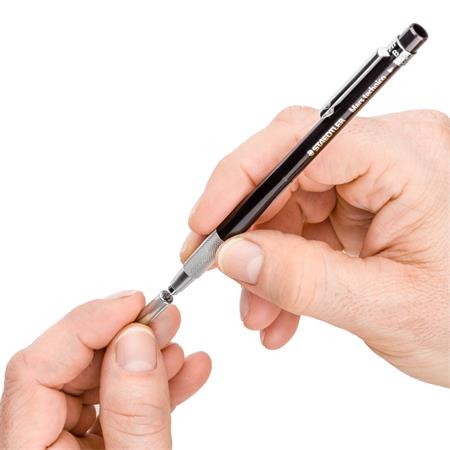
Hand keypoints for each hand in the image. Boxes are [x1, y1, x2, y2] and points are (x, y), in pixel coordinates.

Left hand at [0, 291, 210, 448]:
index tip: (134, 303)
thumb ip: (136, 412)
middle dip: (124, 336)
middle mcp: (40, 449)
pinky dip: (155, 387)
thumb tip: (135, 341)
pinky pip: (120, 406)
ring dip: (144, 358)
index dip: (86, 325)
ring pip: (99, 383)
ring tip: (178, 345)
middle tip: (163, 318)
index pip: (36, 369)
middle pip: (69, 369)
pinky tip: (186, 371)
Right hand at [184, 106, 448, 386]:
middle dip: (247, 230)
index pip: (301, 140)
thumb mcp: (384, 307)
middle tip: (218, 270)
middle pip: (287, 172)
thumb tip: (232, 257)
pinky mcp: (362, 206)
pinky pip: (305, 227)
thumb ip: (302, 281)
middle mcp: (389, 154)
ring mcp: (374, 180)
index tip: (204, 224)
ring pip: (289, 205)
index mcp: (409, 157)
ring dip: (265, 260)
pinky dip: (285, 267)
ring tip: (257, 311)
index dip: (239, 179)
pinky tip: (279, 309)